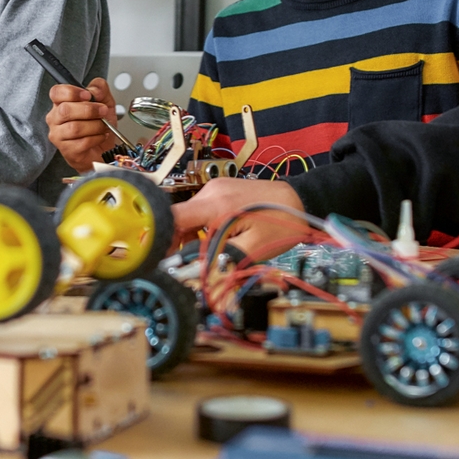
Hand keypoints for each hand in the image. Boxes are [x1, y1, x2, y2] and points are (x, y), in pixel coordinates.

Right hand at [45, 77, 119, 172]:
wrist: (103, 149)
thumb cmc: (99, 125)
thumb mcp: (105, 101)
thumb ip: (100, 89)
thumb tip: (94, 90)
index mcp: (61, 103)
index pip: (56, 93)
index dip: (71, 92)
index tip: (88, 95)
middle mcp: (55, 119)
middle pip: (65, 110)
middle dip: (89, 110)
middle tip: (102, 111)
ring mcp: (58, 136)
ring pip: (74, 128)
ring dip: (95, 125)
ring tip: (104, 126)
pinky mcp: (67, 150)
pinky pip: (82, 142)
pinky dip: (96, 138)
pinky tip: (101, 136)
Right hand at [172, 177, 306, 258]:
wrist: (301, 200)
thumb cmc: (282, 224)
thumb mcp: (251, 249)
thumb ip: (219, 257)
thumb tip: (195, 269)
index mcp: (216, 205)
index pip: (172, 217)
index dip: (160, 237)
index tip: (157, 254)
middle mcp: (211, 192)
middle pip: (178, 217)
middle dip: (175, 240)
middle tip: (181, 262)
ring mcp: (216, 188)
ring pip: (190, 214)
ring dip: (189, 234)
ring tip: (202, 251)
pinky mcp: (222, 190)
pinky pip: (202, 210)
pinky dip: (201, 226)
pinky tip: (212, 238)